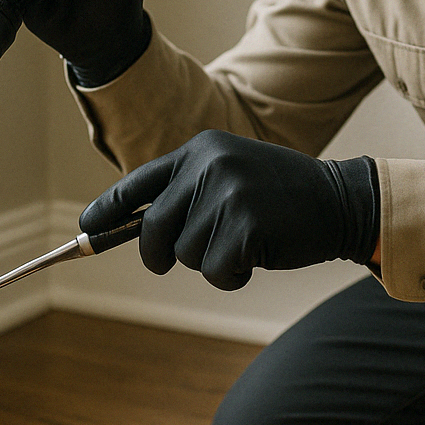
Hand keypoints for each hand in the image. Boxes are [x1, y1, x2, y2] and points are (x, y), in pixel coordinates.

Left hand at [79, 130, 379, 290]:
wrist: (340, 201)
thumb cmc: (281, 197)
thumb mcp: (232, 175)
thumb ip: (189, 191)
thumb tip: (136, 228)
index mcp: (201, 148)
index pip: (139, 181)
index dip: (107, 210)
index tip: (84, 231)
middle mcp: (209, 165)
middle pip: (153, 229)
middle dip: (158, 255)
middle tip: (177, 260)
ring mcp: (226, 195)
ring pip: (184, 255)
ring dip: (211, 262)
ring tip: (246, 241)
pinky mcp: (244, 227)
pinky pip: (214, 271)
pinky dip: (232, 276)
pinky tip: (259, 254)